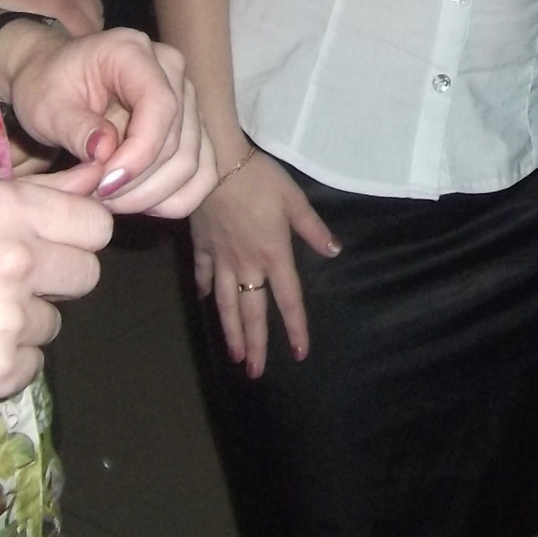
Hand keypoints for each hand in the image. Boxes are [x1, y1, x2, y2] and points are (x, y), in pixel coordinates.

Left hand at [0, 25, 217, 218]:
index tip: (104, 185)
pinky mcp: (191, 128)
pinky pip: (201, 173)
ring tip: (110, 201)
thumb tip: (105, 153)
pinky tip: (140, 203)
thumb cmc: (47, 87)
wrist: (53, 78)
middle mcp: (172, 71)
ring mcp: (187, 99)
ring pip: (192, 163)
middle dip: (138, 182)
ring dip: (153, 195)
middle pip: (178, 141)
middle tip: (96, 198)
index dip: (139, 153)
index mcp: (134, 52)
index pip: (160, 105)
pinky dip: (174, 199)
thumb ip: (75, 128)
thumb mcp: (45, 106)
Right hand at [0, 173, 111, 412]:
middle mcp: (17, 257)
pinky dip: (4, 363)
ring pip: (54, 323)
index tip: (50, 248)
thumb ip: (41, 193)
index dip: (76, 238)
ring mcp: (9, 317)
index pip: (96, 225)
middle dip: (56, 283)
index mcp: (9, 208)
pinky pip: (32, 365)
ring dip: (23, 325)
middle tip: (4, 286)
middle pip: (87, 274)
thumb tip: (102, 174)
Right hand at [189, 150, 341, 376]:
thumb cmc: (259, 179)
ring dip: (230, 331)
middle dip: (255, 344)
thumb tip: (335, 251)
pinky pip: (202, 275)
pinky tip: (204, 304)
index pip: (289, 300)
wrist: (214, 164)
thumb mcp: (294, 200)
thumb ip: (314, 229)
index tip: (299, 353)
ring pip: (225, 304)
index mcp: (274, 255)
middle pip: (252, 312)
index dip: (296, 328)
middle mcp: (247, 265)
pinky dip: (203, 291)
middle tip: (255, 372)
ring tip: (233, 355)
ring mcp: (221, 259)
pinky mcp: (202, 247)